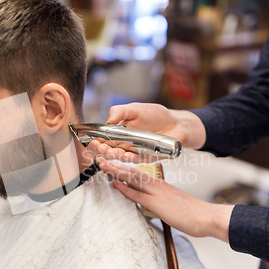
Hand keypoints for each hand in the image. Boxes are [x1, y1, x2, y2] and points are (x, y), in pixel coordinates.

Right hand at [87, 103, 205, 162]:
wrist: (177, 123)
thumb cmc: (156, 115)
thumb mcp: (135, 108)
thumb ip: (119, 112)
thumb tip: (107, 120)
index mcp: (118, 133)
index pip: (102, 140)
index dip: (95, 142)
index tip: (92, 141)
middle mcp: (124, 144)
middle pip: (108, 151)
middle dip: (101, 150)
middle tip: (99, 147)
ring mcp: (135, 152)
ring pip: (120, 157)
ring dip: (114, 155)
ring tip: (110, 151)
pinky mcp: (146, 157)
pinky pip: (136, 160)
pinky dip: (130, 158)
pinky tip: (126, 155)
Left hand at [97, 158, 232, 242]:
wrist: (205, 217)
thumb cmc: (191, 212)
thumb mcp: (171, 203)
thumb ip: (158, 200)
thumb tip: (146, 202)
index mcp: (159, 184)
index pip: (136, 173)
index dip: (122, 167)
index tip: (110, 163)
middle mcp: (156, 184)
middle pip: (131, 172)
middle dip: (114, 165)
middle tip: (100, 158)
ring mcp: (156, 193)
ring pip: (132, 178)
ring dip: (116, 171)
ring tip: (102, 164)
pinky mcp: (157, 203)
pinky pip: (137, 194)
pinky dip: (124, 188)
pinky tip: (115, 183)